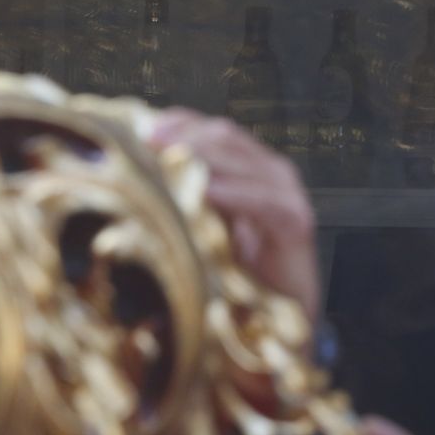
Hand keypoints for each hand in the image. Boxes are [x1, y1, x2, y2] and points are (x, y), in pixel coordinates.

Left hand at [149, 110, 319, 320]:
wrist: (283, 312)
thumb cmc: (241, 270)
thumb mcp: (208, 225)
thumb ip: (187, 196)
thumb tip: (140, 174)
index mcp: (251, 167)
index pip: (213, 130)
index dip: (179, 122)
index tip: (141, 126)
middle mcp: (271, 172)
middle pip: (225, 137)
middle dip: (183, 134)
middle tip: (148, 139)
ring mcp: (287, 193)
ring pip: (240, 160)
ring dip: (200, 156)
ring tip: (166, 156)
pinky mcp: (295, 222)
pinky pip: (261, 200)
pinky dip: (232, 194)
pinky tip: (205, 192)